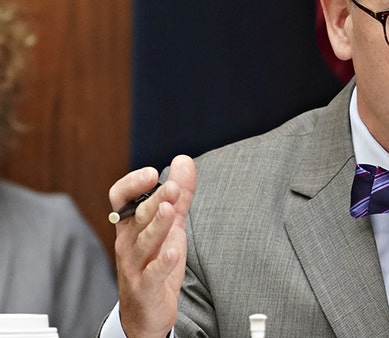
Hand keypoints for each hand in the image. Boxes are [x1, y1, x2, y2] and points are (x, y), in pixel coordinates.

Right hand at [109, 154, 196, 337]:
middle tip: (172, 186)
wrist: (146, 311)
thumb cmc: (156, 262)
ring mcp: (135, 265)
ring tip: (169, 210)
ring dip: (156, 225)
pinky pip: (152, 273)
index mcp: (130, 225)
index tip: (152, 173)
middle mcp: (128, 242)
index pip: (121, 198)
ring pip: (143, 242)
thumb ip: (179, 195)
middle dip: (155, 200)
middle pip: (138, 216)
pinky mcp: (146, 286)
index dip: (133, 184)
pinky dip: (162, 262)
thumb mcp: (170, 225)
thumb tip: (184, 161)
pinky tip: (174, 251)